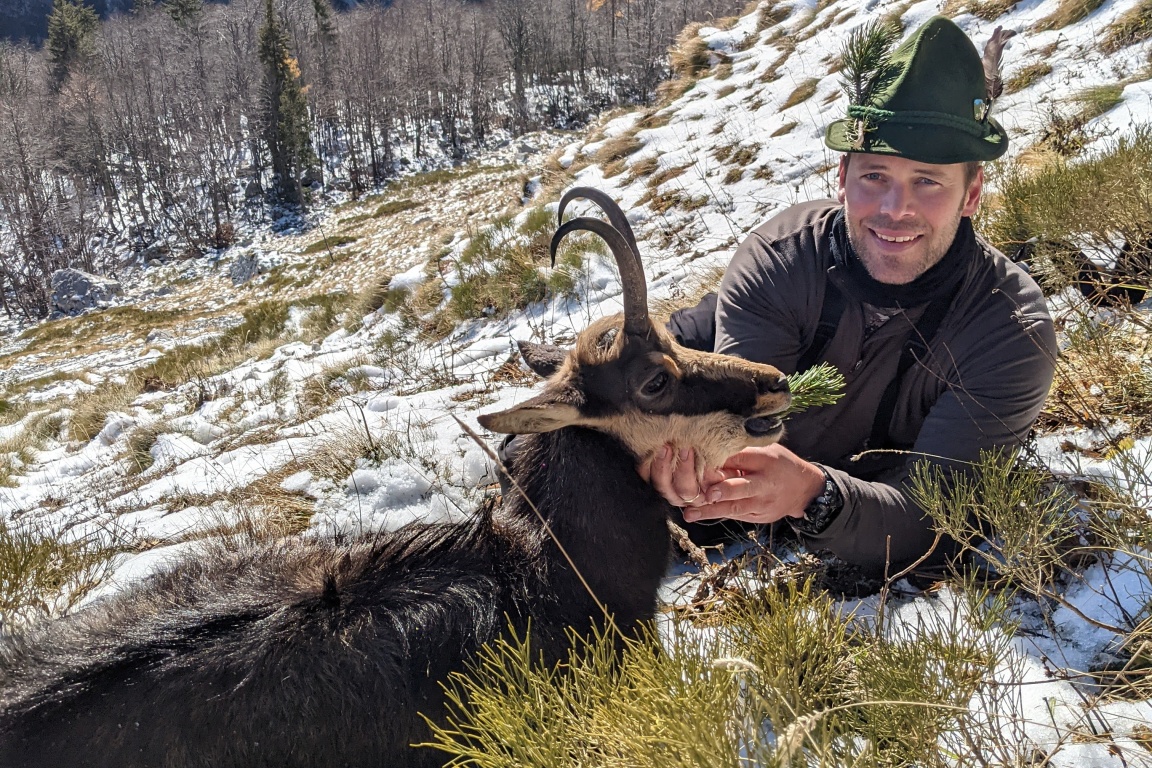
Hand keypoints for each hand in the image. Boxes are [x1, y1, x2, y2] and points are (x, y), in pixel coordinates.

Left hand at [641, 444, 824, 525]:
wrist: (804, 489)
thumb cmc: (778, 463)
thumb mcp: (766, 449)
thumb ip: (742, 450)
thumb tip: (711, 447)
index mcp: (765, 460)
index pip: (740, 459)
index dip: (718, 460)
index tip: (696, 458)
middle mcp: (764, 483)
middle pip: (741, 487)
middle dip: (725, 490)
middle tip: (708, 493)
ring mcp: (761, 503)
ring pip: (734, 507)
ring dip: (711, 510)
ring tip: (690, 513)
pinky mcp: (757, 516)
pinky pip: (734, 515)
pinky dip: (716, 514)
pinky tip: (697, 515)